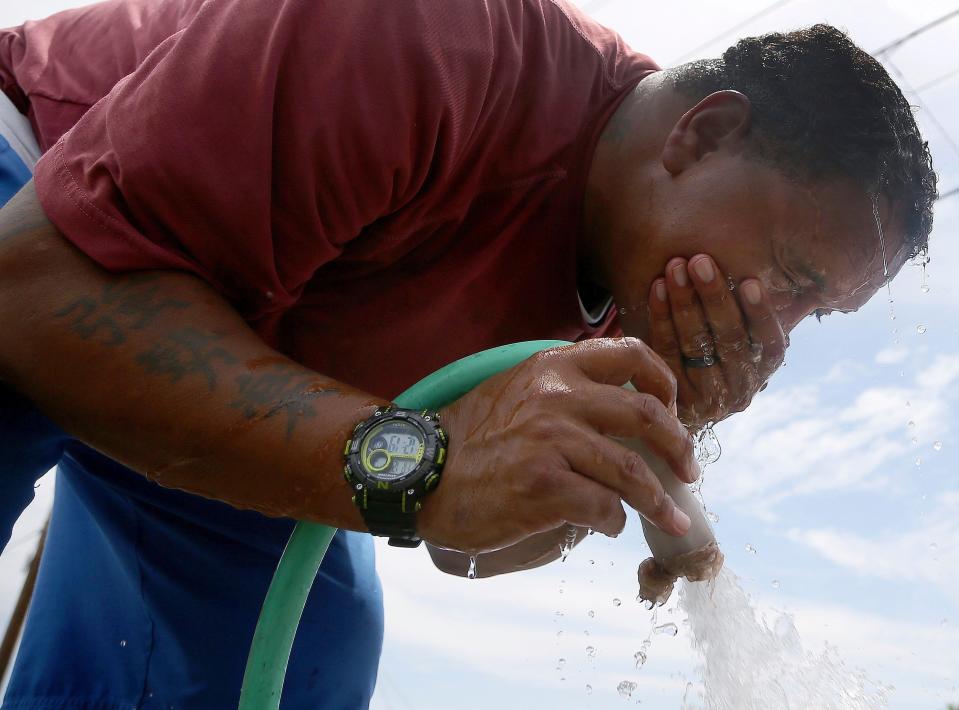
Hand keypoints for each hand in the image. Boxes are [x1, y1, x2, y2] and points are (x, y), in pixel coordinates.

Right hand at [417, 338, 699, 553]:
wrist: (421, 473)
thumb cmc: (469, 438)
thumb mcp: (516, 389)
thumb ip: (563, 389)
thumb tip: (620, 414)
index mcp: (554, 367)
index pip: (631, 352)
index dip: (664, 382)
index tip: (672, 411)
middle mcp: (559, 396)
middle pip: (646, 414)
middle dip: (680, 447)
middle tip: (689, 470)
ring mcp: (553, 440)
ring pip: (633, 472)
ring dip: (661, 503)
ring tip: (674, 521)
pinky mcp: (545, 486)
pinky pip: (605, 508)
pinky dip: (614, 522)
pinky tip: (605, 525)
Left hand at [647, 255, 787, 430]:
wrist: (676, 401)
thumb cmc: (718, 349)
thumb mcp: (745, 335)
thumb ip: (760, 313)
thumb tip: (789, 274)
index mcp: (763, 370)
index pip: (770, 344)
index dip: (761, 314)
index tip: (750, 282)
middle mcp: (740, 389)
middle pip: (729, 339)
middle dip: (713, 296)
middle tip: (699, 261)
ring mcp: (705, 396)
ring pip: (696, 344)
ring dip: (684, 301)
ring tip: (675, 267)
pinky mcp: (674, 395)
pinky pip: (666, 350)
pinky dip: (661, 317)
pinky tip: (657, 288)